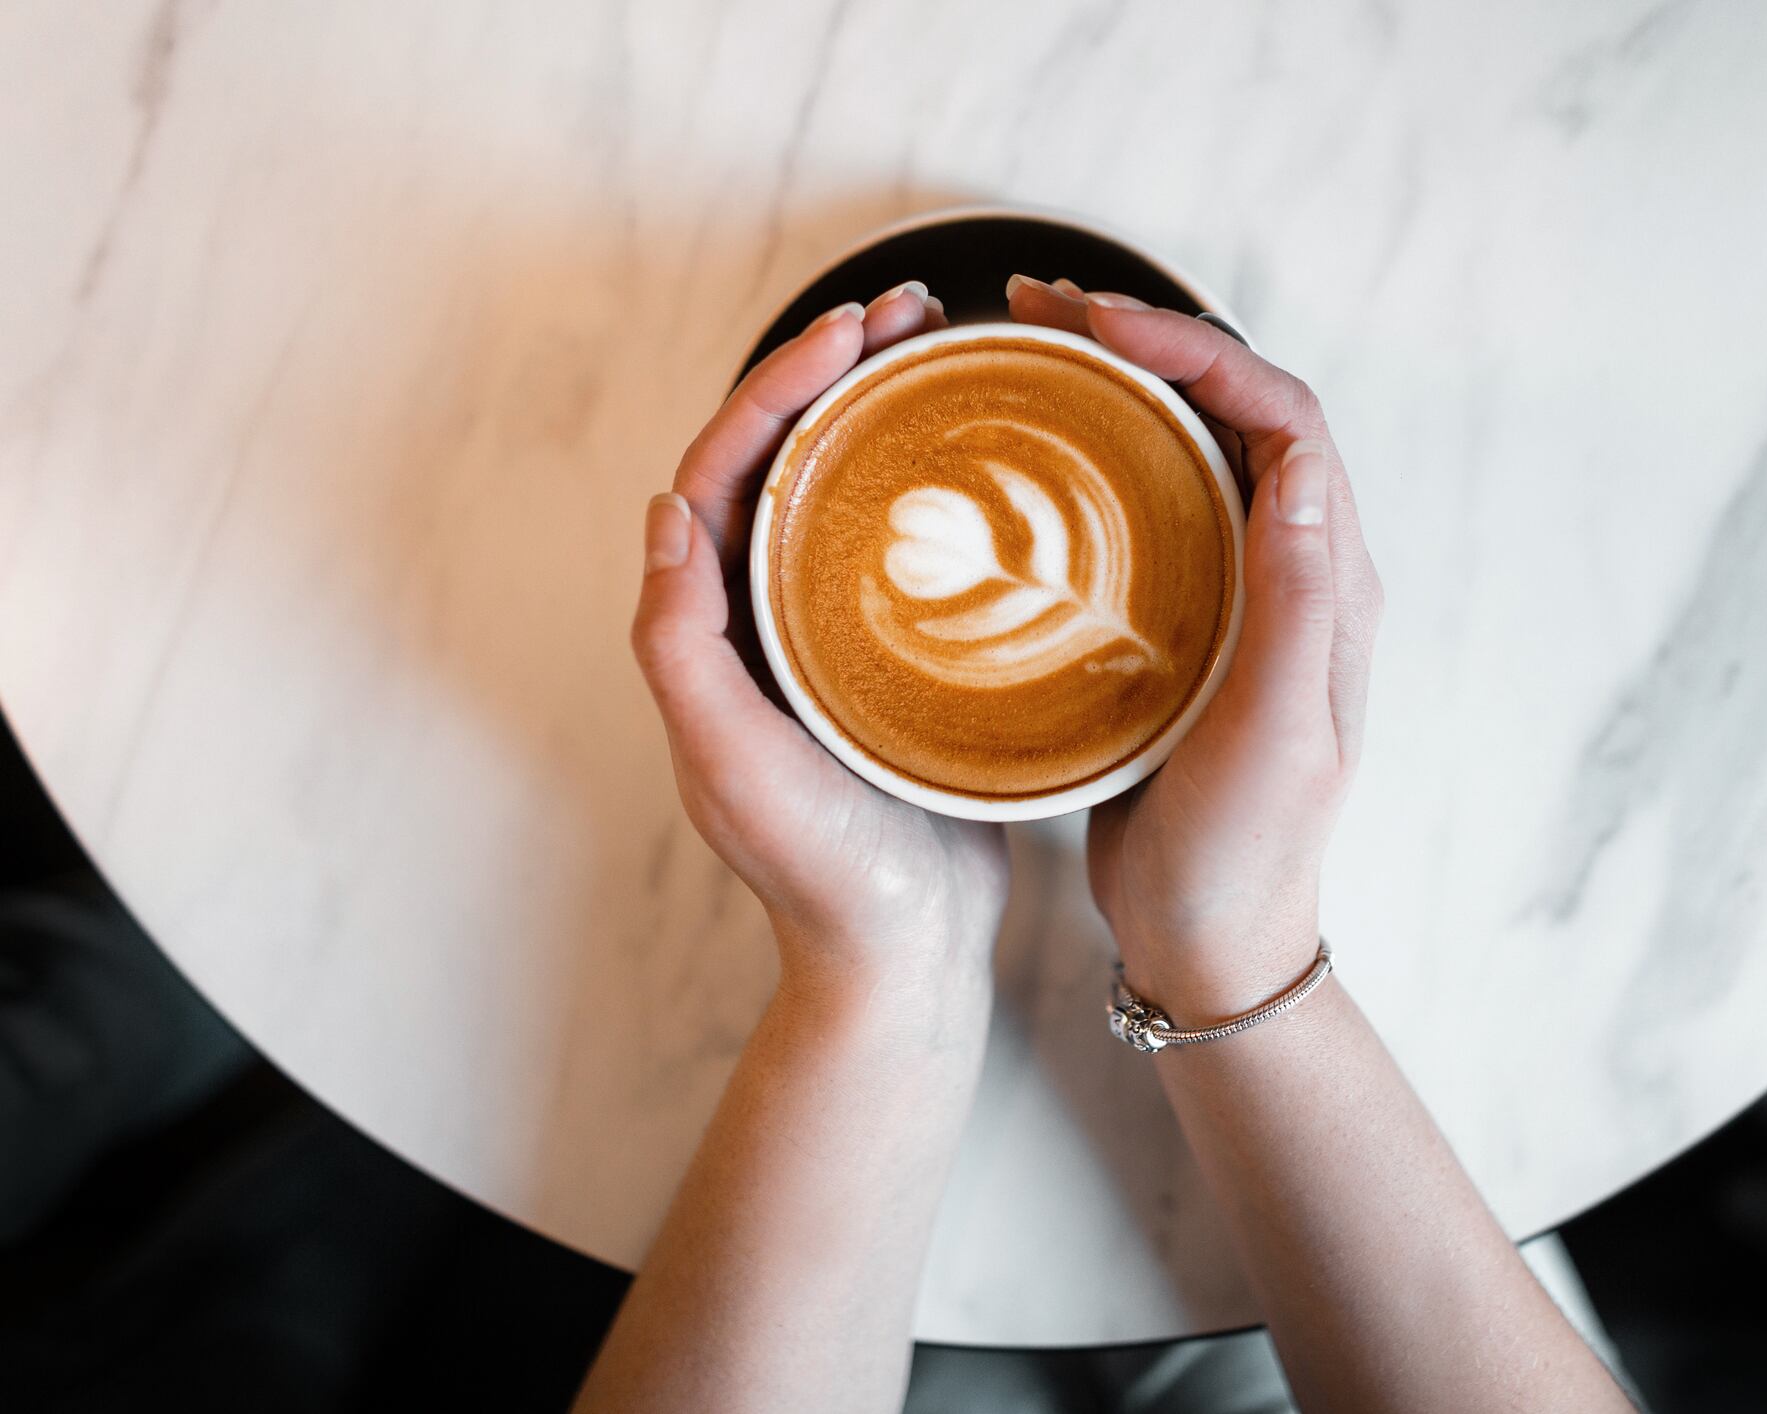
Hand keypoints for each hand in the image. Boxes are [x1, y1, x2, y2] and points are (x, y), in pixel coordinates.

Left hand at [632, 284, 1007, 1010]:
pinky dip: (944, 485)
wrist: (904, 953)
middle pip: (794, 460)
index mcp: (716, 624)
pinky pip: (916, 546)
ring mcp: (839, 632)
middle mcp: (769, 615)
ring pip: (857, 492)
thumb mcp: (728, 758)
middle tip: (913, 309)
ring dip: (893, 412)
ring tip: (955, 348)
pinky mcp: (905, 656)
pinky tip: (1000, 457)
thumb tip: (667, 509)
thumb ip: (681, 641)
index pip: (731, 470)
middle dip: (841, 372)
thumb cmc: (817, 870)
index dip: (780, 386)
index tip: (852, 333)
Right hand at [1007, 277, 1384, 1018]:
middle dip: (1143, 343)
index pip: (1282, 420)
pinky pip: (1134, 511)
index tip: (1100, 329)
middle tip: (1034, 308)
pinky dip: (1081, 460)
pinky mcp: (1171, 624)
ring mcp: (1230, 594)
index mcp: (1330, 584)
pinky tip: (1015, 457)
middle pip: (1229, 413)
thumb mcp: (1274, 737)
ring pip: (1179, 452)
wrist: (1210, 942)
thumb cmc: (1244, 853)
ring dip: (1108, 387)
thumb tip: (1300, 465)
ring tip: (1017, 349)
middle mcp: (1289, 571)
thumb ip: (1295, 605)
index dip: (1199, 352)